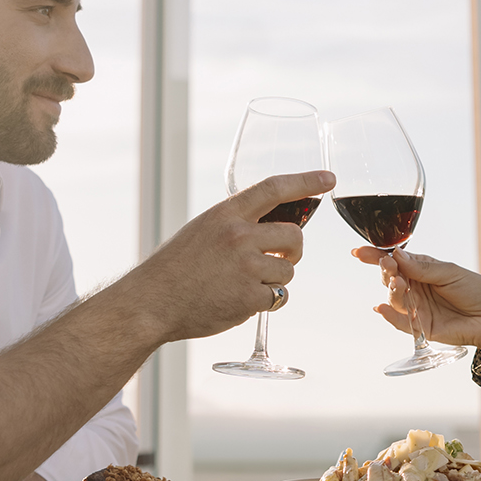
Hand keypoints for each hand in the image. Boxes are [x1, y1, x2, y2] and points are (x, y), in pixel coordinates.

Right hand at [131, 169, 334, 342]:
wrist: (152, 302)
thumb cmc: (175, 268)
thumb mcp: (202, 230)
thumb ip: (235, 225)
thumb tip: (272, 228)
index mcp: (226, 214)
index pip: (274, 188)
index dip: (305, 181)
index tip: (328, 178)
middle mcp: (239, 236)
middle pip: (294, 235)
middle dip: (293, 249)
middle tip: (280, 257)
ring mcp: (246, 267)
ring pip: (288, 270)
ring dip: (276, 280)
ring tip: (245, 284)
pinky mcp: (250, 297)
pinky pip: (278, 297)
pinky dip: (267, 302)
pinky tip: (240, 301)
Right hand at [353, 247, 480, 353]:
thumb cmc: (476, 290)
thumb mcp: (450, 272)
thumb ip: (423, 268)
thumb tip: (396, 256)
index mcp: (421, 270)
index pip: (394, 262)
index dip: (375, 256)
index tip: (360, 252)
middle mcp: (415, 288)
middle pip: (390, 279)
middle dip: (385, 271)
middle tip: (388, 266)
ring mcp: (416, 308)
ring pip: (394, 299)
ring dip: (392, 291)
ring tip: (399, 283)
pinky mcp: (421, 327)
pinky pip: (400, 323)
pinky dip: (389, 316)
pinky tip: (382, 308)